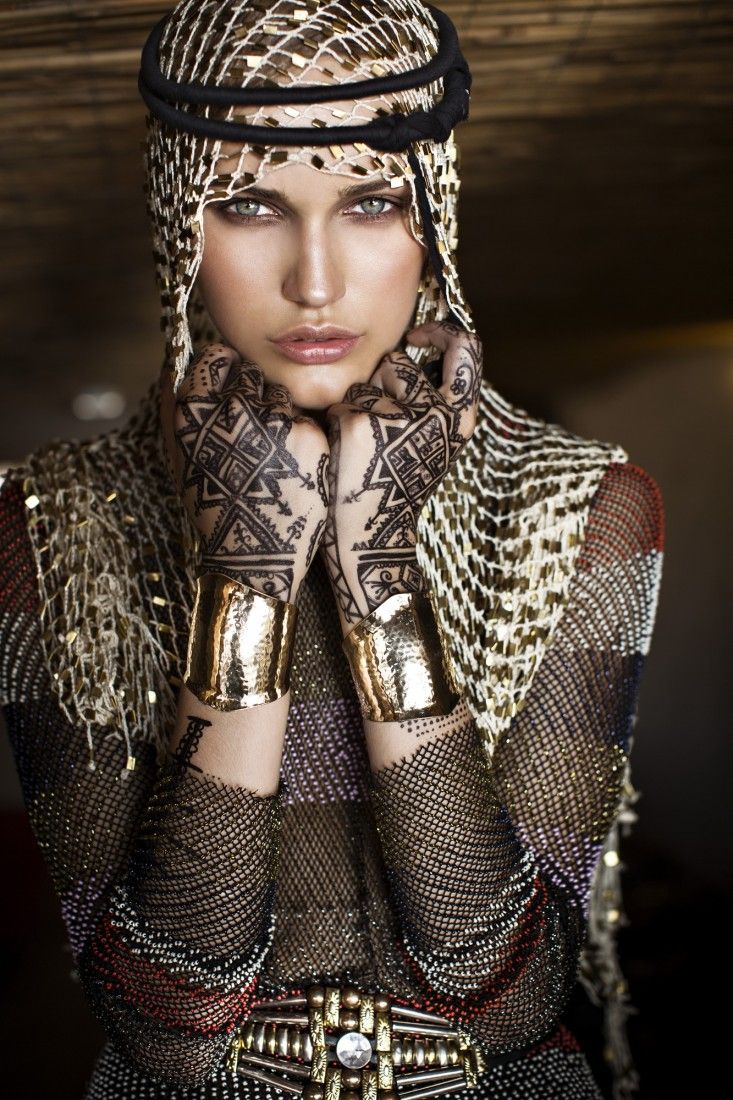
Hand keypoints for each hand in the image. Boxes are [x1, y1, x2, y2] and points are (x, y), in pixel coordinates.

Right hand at [161, 342, 328, 602]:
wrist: (256, 554)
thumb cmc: (217, 507)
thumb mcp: (185, 454)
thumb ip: (194, 403)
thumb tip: (211, 360)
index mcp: (194, 412)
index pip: (217, 358)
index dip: (226, 372)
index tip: (231, 389)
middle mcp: (232, 409)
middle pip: (252, 372)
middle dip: (253, 395)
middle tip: (252, 434)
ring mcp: (273, 420)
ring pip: (281, 395)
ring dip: (278, 415)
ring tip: (270, 457)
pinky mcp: (308, 435)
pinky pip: (304, 419)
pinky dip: (301, 437)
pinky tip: (290, 467)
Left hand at [320, 320, 481, 630]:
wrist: (368, 541)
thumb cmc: (393, 491)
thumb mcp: (428, 447)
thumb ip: (431, 404)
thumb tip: (413, 351)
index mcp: (458, 420)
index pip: (466, 349)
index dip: (442, 333)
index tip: (420, 335)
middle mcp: (435, 412)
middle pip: (399, 362)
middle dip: (380, 383)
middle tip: (375, 431)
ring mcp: (398, 415)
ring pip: (365, 382)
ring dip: (355, 405)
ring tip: (358, 450)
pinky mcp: (360, 422)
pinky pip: (339, 403)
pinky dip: (334, 424)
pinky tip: (340, 456)